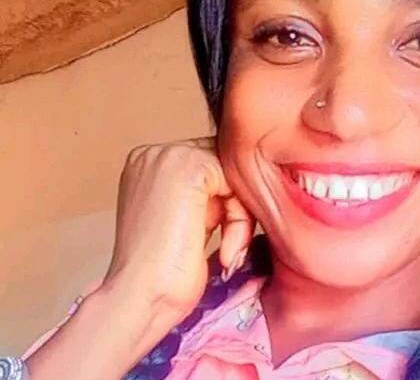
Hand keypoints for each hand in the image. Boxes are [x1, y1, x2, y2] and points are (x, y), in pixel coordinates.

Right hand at [26, 138, 254, 379]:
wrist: (143, 299)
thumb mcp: (184, 220)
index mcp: (148, 164)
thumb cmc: (164, 274)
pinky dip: (240, 217)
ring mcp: (168, 156)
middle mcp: (154, 154)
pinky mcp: (188, 167)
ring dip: (238, 215)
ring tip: (227, 249)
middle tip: (229, 246)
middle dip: (233, 205)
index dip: (224, 200)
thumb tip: (242, 183)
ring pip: (232, 173)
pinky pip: (235, 181)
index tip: (221, 238)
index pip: (209, 164)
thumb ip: (203, 195)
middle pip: (223, 165)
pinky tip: (227, 247)